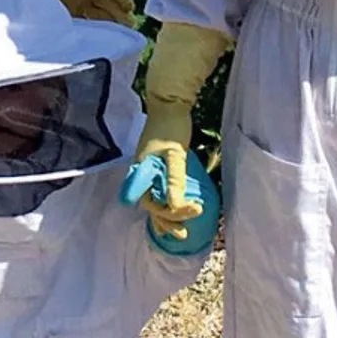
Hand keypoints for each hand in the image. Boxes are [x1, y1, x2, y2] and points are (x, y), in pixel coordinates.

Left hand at [26, 0, 135, 25]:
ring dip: (113, 23)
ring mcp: (81, 6)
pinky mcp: (71, 17)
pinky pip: (88, 23)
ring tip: (122, 31)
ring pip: (102, 15)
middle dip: (121, 13)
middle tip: (129, 23)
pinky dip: (98, 29)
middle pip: (110, 4)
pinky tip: (105, 35)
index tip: (129, 6)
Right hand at [127, 100, 200, 238]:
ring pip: (154, 203)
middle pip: (152, 207)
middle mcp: (142, 177)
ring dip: (166, 219)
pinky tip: (174, 214)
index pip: (153, 203)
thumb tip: (176, 207)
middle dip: (168, 221)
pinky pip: (159, 194)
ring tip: (180, 234)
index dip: (170, 213)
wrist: (169, 104)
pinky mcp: (157, 169)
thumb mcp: (175, 154)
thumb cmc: (170, 127)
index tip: (194, 210)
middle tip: (185, 233)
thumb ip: (175, 181)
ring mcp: (149, 173)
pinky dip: (166, 206)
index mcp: (142, 174)